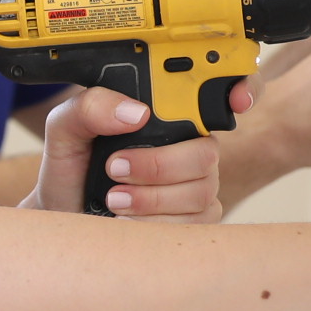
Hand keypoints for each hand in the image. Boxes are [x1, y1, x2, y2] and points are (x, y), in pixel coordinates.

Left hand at [24, 87, 231, 222]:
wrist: (64, 215)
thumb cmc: (72, 170)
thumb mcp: (66, 129)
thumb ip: (91, 107)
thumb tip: (136, 112)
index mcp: (167, 116)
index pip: (219, 93)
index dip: (245, 88)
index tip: (237, 99)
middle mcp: (189, 147)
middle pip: (206, 152)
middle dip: (159, 164)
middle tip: (116, 167)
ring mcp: (196, 185)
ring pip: (199, 190)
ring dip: (150, 197)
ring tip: (113, 197)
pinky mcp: (195, 220)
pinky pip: (192, 222)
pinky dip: (153, 222)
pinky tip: (126, 219)